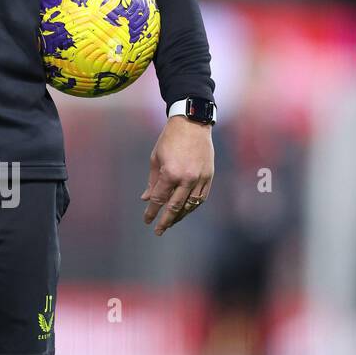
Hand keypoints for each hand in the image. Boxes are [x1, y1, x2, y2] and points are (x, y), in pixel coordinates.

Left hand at [141, 116, 213, 235]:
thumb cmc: (170, 139)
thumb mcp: (156, 158)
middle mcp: (187, 179)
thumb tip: (146, 199)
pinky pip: (201, 198)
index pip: (159, 200)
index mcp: (171, 173)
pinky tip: (185, 210)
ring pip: (190, 205)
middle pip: (175, 207)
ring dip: (180, 216)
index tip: (147, 221)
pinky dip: (193, 206)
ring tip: (171, 222)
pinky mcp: (209, 176)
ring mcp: (200, 178)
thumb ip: (152, 181)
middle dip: (165, 221)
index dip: (152, 212)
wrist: (192, 123)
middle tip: (158, 230)